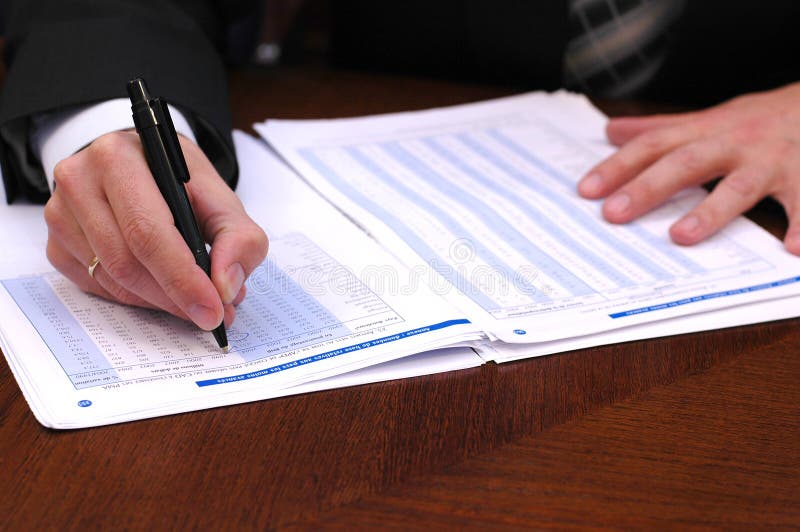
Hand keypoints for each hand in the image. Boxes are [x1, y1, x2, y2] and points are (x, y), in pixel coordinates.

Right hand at [44, 131, 268, 329]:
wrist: (143, 167)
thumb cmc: (181, 184)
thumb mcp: (222, 200)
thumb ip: (239, 239)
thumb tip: (226, 286)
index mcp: (119, 157)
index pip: (147, 230)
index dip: (182, 277)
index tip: (212, 308)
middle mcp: (79, 180)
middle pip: (126, 260)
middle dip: (175, 296)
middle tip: (212, 313)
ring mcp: (60, 215)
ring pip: (112, 279)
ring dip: (160, 301)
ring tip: (195, 300)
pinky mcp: (56, 244)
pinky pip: (98, 287)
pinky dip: (137, 298)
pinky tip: (163, 291)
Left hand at [577, 82, 799, 254]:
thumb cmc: (760, 119)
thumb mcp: (710, 118)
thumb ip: (661, 128)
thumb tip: (611, 131)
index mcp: (708, 132)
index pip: (654, 145)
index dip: (618, 165)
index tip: (585, 190)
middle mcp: (735, 144)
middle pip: (686, 163)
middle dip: (648, 187)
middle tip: (614, 213)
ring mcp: (772, 161)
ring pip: (739, 187)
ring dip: (710, 212)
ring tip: (680, 236)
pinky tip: (793, 249)